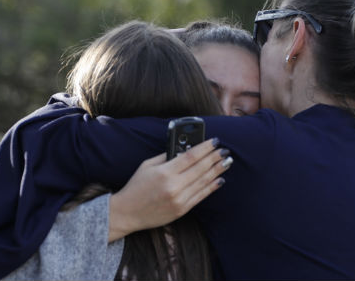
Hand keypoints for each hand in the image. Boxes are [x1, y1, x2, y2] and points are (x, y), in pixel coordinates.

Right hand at [108, 138, 231, 241]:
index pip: (191, 156)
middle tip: (225, 151)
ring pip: (204, 182)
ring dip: (218, 171)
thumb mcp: (147, 166)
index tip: (215, 141)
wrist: (127, 213)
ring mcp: (179, 199)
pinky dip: (212, 187)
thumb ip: (166, 156)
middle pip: (201, 168)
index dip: (206, 148)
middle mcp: (174, 186)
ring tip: (227, 162)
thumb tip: (186, 149)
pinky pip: (201, 196)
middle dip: (215, 158)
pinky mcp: (182, 210)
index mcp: (164, 172)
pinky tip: (220, 179)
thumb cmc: (136, 187)